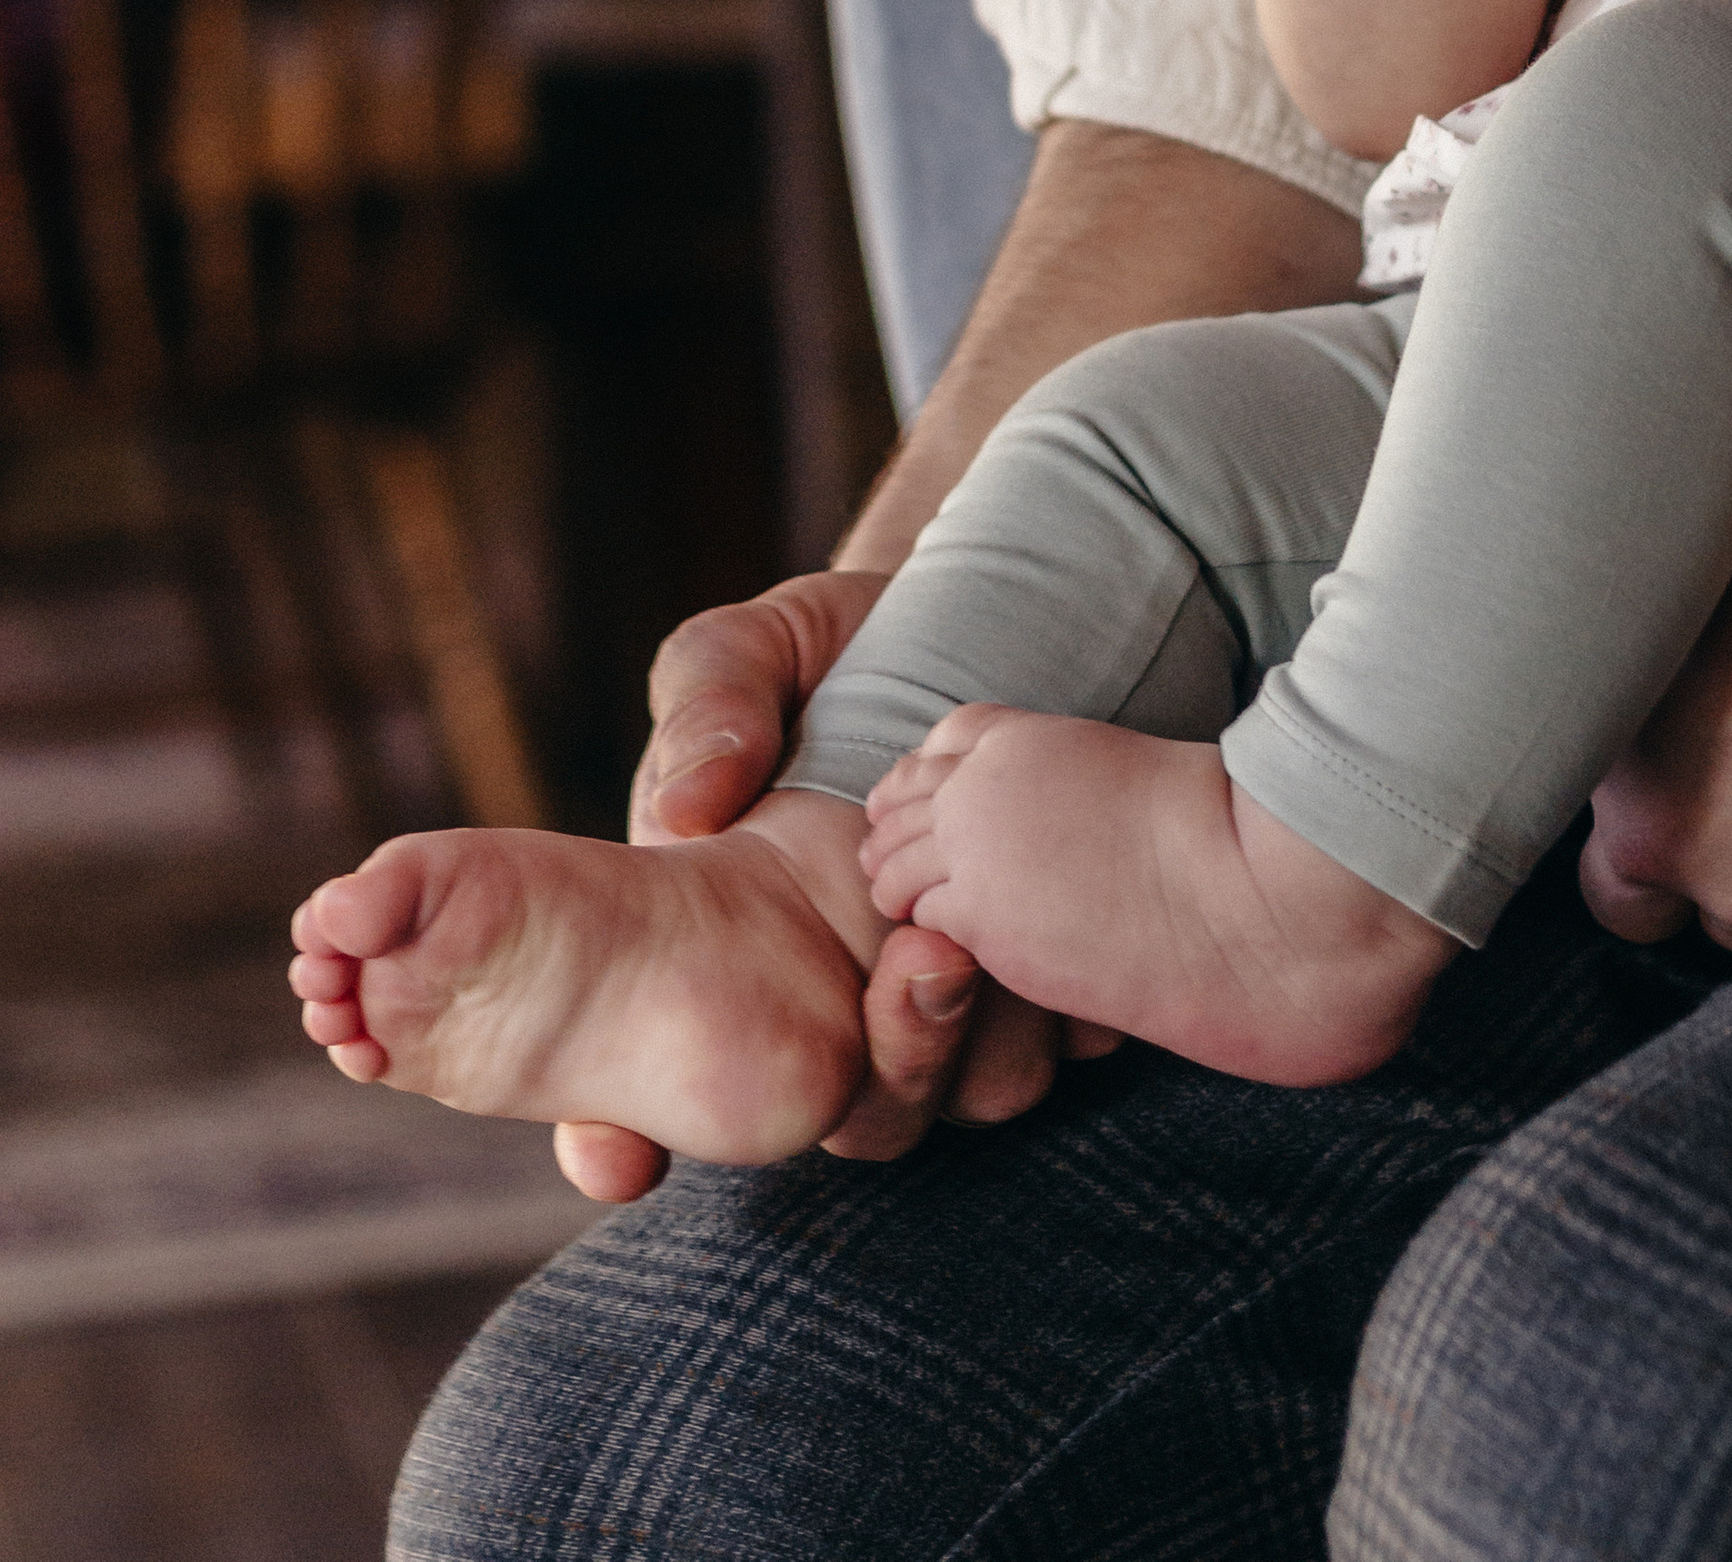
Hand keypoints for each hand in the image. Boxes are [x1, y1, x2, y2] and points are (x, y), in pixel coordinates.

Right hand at [549, 567, 1118, 1199]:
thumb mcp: (745, 652)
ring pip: (960, 1097)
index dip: (615, 1139)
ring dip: (970, 1047)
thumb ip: (708, 706)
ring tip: (970, 948)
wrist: (954, 625)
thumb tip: (693, 801)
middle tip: (921, 966)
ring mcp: (928, 996)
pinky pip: (1054, 1042)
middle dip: (890, 1067)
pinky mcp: (1026, 973)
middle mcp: (824, 1005)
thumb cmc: (819, 650)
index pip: (640, 1088)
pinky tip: (1058, 946)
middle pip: (854, 1118)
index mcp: (719, 953)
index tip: (625, 1161)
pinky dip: (1061, 1010)